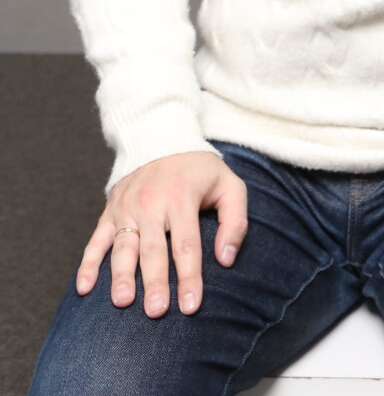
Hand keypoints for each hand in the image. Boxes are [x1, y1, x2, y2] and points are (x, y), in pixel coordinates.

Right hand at [75, 151, 246, 317]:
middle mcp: (152, 203)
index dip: (189, 276)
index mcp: (182, 198)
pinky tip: (83, 287)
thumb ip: (235, 221)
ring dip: (121, 275)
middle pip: (153, 249)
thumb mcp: (230, 186)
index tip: (190, 306)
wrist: (163, 137)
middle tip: (156, 312)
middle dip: (154, 282)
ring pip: (123, 246)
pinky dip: (88, 263)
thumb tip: (226, 259)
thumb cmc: (201, 171)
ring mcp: (127, 207)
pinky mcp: (110, 211)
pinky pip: (96, 239)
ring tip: (122, 301)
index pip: (187, 244)